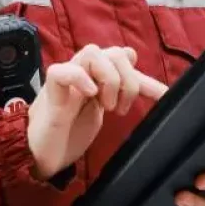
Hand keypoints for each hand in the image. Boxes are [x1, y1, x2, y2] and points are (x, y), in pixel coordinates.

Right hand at [26, 44, 167, 179]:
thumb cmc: (69, 132)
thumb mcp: (102, 112)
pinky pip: (63, 70)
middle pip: (114, 52)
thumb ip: (119, 92)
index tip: (162, 97)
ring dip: (107, 78)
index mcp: (97, 77)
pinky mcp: (51, 92)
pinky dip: (80, 78)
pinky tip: (89, 95)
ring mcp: (67, 79)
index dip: (147, 80)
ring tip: (105, 105)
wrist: (41, 154)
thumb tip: (142, 70)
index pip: (126, 62)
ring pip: (92, 52)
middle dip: (127, 80)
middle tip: (120, 108)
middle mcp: (83, 72)